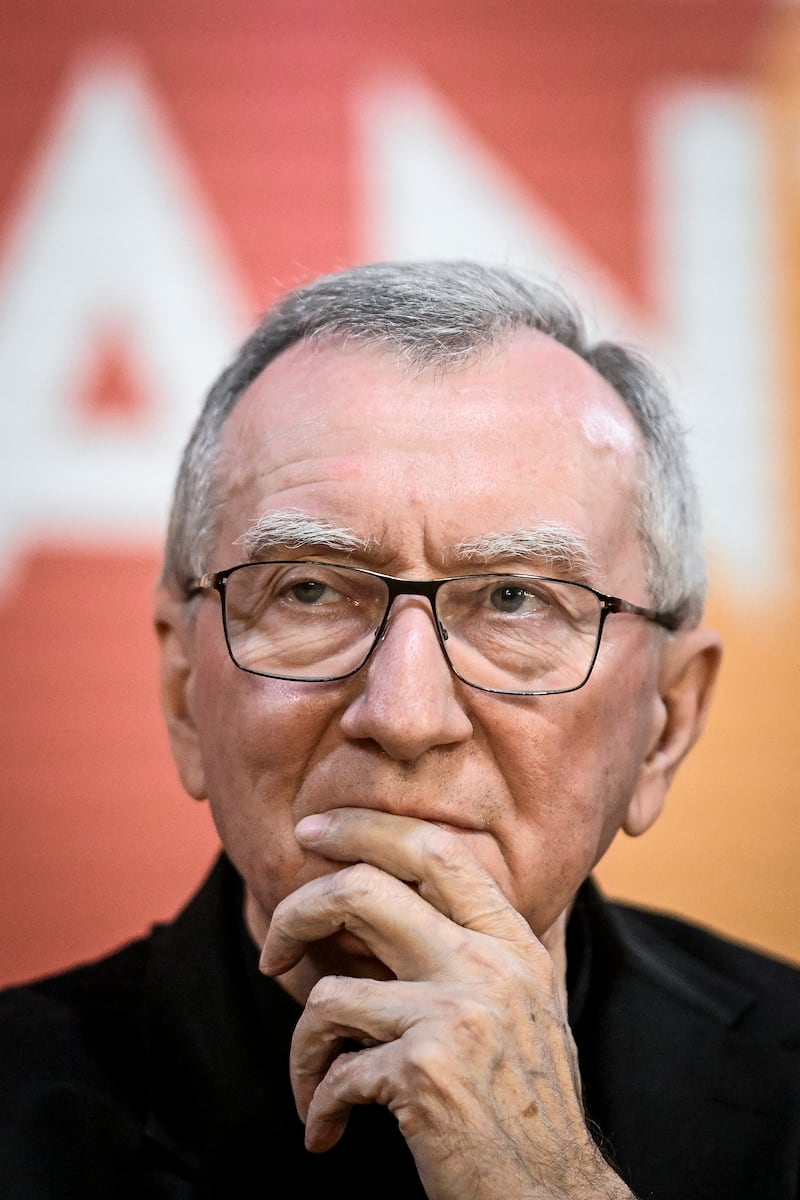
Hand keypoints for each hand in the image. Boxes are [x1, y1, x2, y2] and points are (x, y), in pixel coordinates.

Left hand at [259, 807, 634, 1199]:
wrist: (553, 1196)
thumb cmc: (532, 1102)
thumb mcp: (532, 1001)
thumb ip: (492, 941)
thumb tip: (445, 880)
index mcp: (512, 941)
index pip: (435, 850)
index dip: (365, 828)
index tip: (314, 832)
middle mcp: (487, 966)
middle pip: (364, 891)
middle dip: (299, 909)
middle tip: (273, 946)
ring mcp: (456, 1016)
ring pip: (331, 993)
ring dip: (303, 1046)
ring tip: (309, 1079)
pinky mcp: (424, 1074)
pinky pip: (336, 1072)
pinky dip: (318, 1104)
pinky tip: (327, 1129)